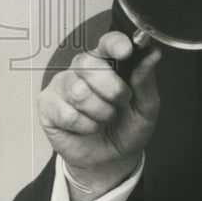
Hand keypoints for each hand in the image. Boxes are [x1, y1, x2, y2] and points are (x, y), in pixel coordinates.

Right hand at [38, 31, 160, 200]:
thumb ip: (146, 80)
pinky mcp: (48, 104)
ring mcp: (63, 84)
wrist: (111, 158)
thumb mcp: (146, 106)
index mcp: (109, 61)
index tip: (126, 52)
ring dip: (100, 112)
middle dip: (112, 89)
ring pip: (79, 92)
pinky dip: (85, 126)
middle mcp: (83, 67)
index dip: (116, 44)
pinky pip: (67, 113)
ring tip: (105, 118)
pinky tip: (88, 127)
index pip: (109, 41)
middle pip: (91, 64)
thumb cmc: (128, 126)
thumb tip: (153, 54)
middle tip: (121, 102)